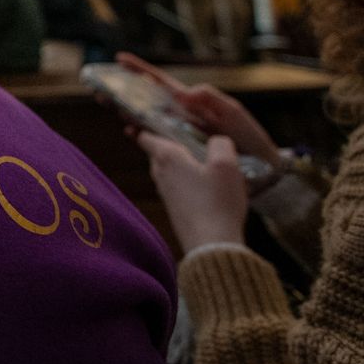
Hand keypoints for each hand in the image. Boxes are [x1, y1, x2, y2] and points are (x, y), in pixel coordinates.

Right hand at [117, 54, 279, 162]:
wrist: (263, 169)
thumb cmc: (251, 138)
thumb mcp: (234, 114)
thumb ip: (212, 100)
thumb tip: (184, 91)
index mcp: (192, 103)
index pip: (162, 83)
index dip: (142, 70)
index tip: (121, 59)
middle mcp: (182, 116)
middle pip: (147, 99)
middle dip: (124, 90)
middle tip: (100, 86)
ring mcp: (179, 132)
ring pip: (147, 118)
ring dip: (126, 110)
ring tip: (107, 103)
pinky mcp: (181, 150)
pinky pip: (155, 138)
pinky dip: (140, 133)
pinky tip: (130, 131)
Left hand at [134, 131, 249, 252]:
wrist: (211, 244)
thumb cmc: (218, 201)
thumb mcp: (227, 164)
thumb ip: (220, 143)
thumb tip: (216, 141)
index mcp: (167, 157)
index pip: (146, 136)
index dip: (141, 126)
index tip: (136, 120)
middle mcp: (160, 174)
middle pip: (157, 152)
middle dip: (167, 144)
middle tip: (183, 135)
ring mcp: (165, 193)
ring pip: (167, 170)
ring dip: (178, 163)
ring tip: (199, 158)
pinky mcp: (174, 208)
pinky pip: (176, 187)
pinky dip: (185, 180)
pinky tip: (204, 185)